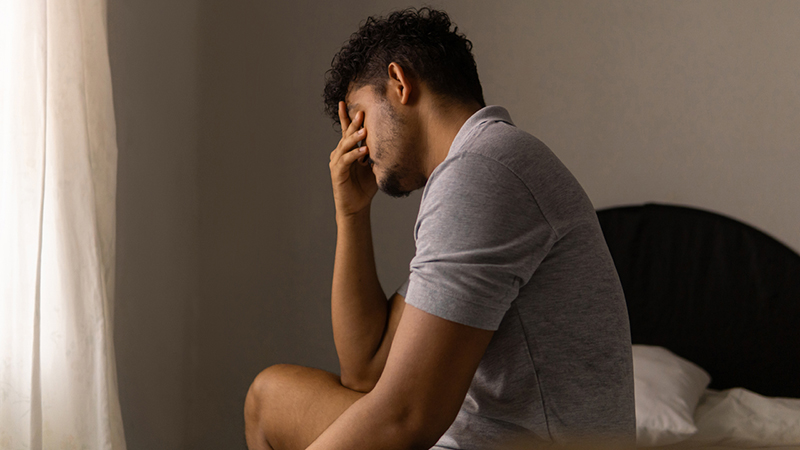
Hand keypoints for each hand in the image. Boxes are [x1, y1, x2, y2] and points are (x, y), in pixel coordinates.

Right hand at [329, 101, 377, 216]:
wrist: (357, 206)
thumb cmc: (365, 186)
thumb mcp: (374, 166)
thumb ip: (378, 153)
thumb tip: (392, 140)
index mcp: (349, 149)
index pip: (346, 130)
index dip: (346, 117)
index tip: (345, 102)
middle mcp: (340, 153)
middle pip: (346, 134)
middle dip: (353, 123)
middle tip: (362, 112)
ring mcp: (337, 162)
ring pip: (345, 145)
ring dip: (354, 137)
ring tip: (364, 130)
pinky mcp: (337, 172)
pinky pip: (346, 160)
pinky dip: (354, 154)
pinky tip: (364, 150)